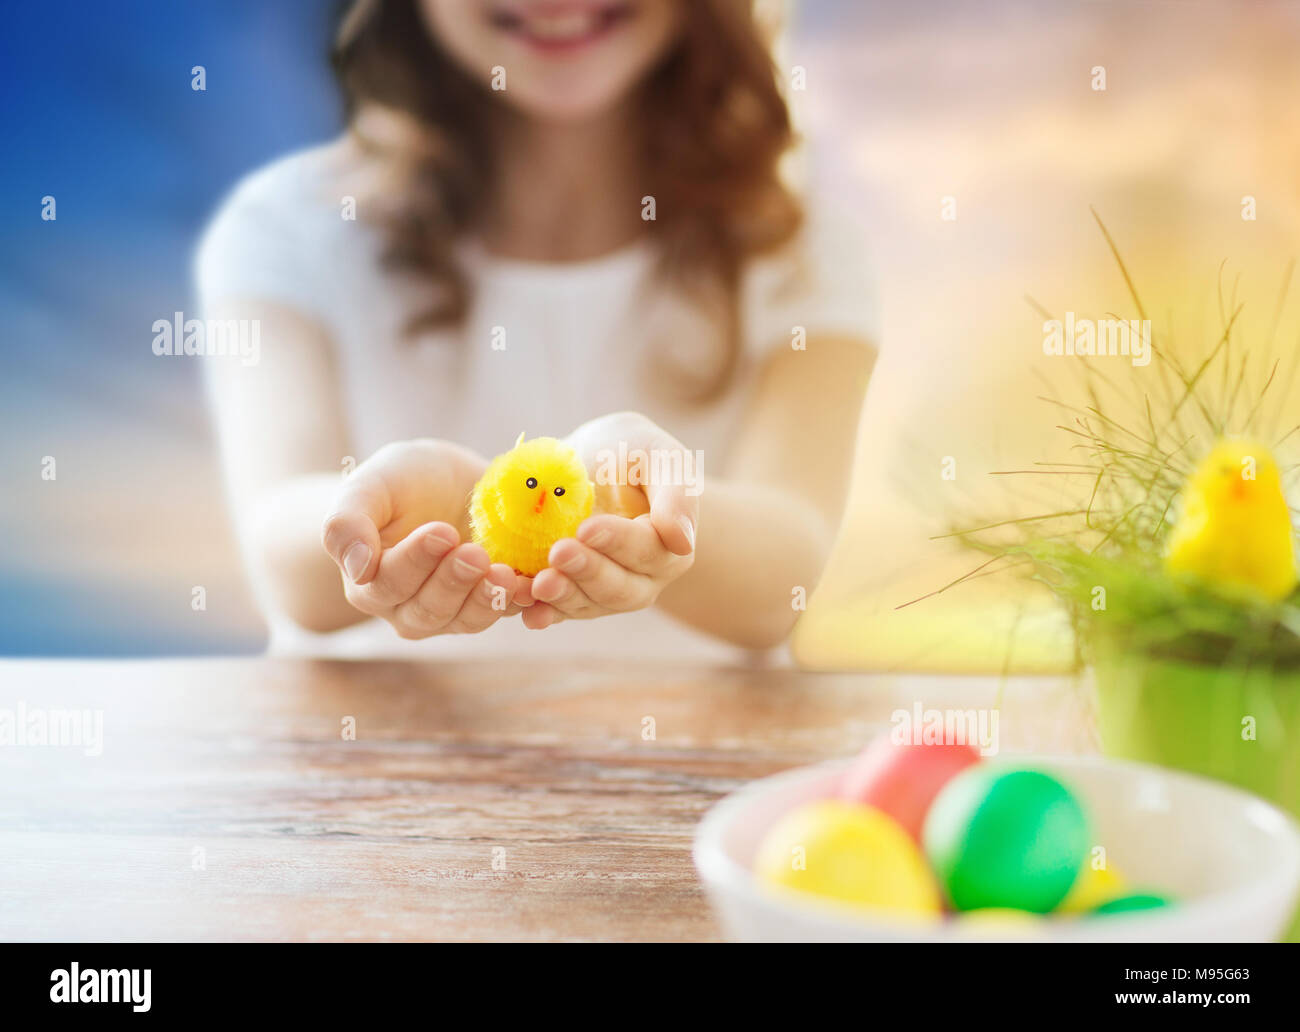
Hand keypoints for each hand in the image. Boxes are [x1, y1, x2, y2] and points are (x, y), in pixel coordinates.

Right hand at [321, 440, 531, 637]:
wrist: (449, 479)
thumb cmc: (401, 480)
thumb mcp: (369, 486)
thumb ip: (346, 524)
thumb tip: (355, 571)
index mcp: (370, 582)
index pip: (389, 582)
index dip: (416, 562)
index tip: (442, 532)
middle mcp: (408, 607)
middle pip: (429, 609)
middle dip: (454, 583)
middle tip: (476, 554)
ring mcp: (452, 610)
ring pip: (466, 619)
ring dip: (487, 600)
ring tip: (506, 573)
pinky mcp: (491, 603)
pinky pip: (506, 612)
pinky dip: (521, 602)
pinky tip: (534, 584)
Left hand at [524, 412, 697, 627]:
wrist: (588, 463)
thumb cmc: (629, 453)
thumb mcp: (656, 455)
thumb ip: (676, 493)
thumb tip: (683, 542)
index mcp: (669, 546)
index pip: (647, 549)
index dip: (618, 541)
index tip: (587, 527)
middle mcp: (641, 579)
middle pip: (619, 588)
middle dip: (587, 572)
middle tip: (558, 552)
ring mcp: (604, 592)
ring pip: (588, 605)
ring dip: (562, 598)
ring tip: (536, 584)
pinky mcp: (571, 596)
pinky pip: (558, 610)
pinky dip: (541, 612)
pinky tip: (525, 611)